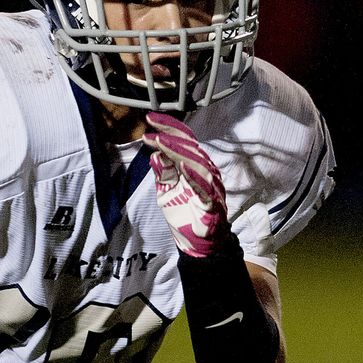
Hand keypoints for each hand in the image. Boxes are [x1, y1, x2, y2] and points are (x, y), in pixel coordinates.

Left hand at [143, 112, 229, 256]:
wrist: (196, 243)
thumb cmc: (184, 213)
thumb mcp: (166, 190)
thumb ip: (163, 172)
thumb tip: (155, 154)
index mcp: (194, 166)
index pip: (183, 141)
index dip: (168, 128)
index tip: (150, 119)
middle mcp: (205, 171)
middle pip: (190, 147)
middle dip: (171, 134)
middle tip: (152, 128)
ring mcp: (210, 186)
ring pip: (197, 162)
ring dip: (179, 150)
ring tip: (162, 141)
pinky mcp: (212, 203)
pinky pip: (204, 186)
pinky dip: (194, 175)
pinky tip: (182, 166)